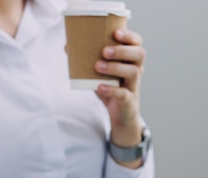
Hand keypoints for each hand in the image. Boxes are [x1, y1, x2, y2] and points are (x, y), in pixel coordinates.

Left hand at [95, 29, 145, 155]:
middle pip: (139, 54)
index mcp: (131, 59)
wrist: (120, 114)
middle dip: (122, 50)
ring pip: (133, 72)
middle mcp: (137, 69)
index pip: (137, 43)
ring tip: (98, 66)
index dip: (129, 36)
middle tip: (104, 51)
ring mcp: (134, 85)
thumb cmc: (111, 87)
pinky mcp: (129, 100)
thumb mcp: (101, 72)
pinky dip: (111, 90)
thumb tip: (68, 45)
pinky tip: (99, 87)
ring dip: (116, 67)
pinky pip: (123, 94)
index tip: (115, 33)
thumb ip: (88, 59)